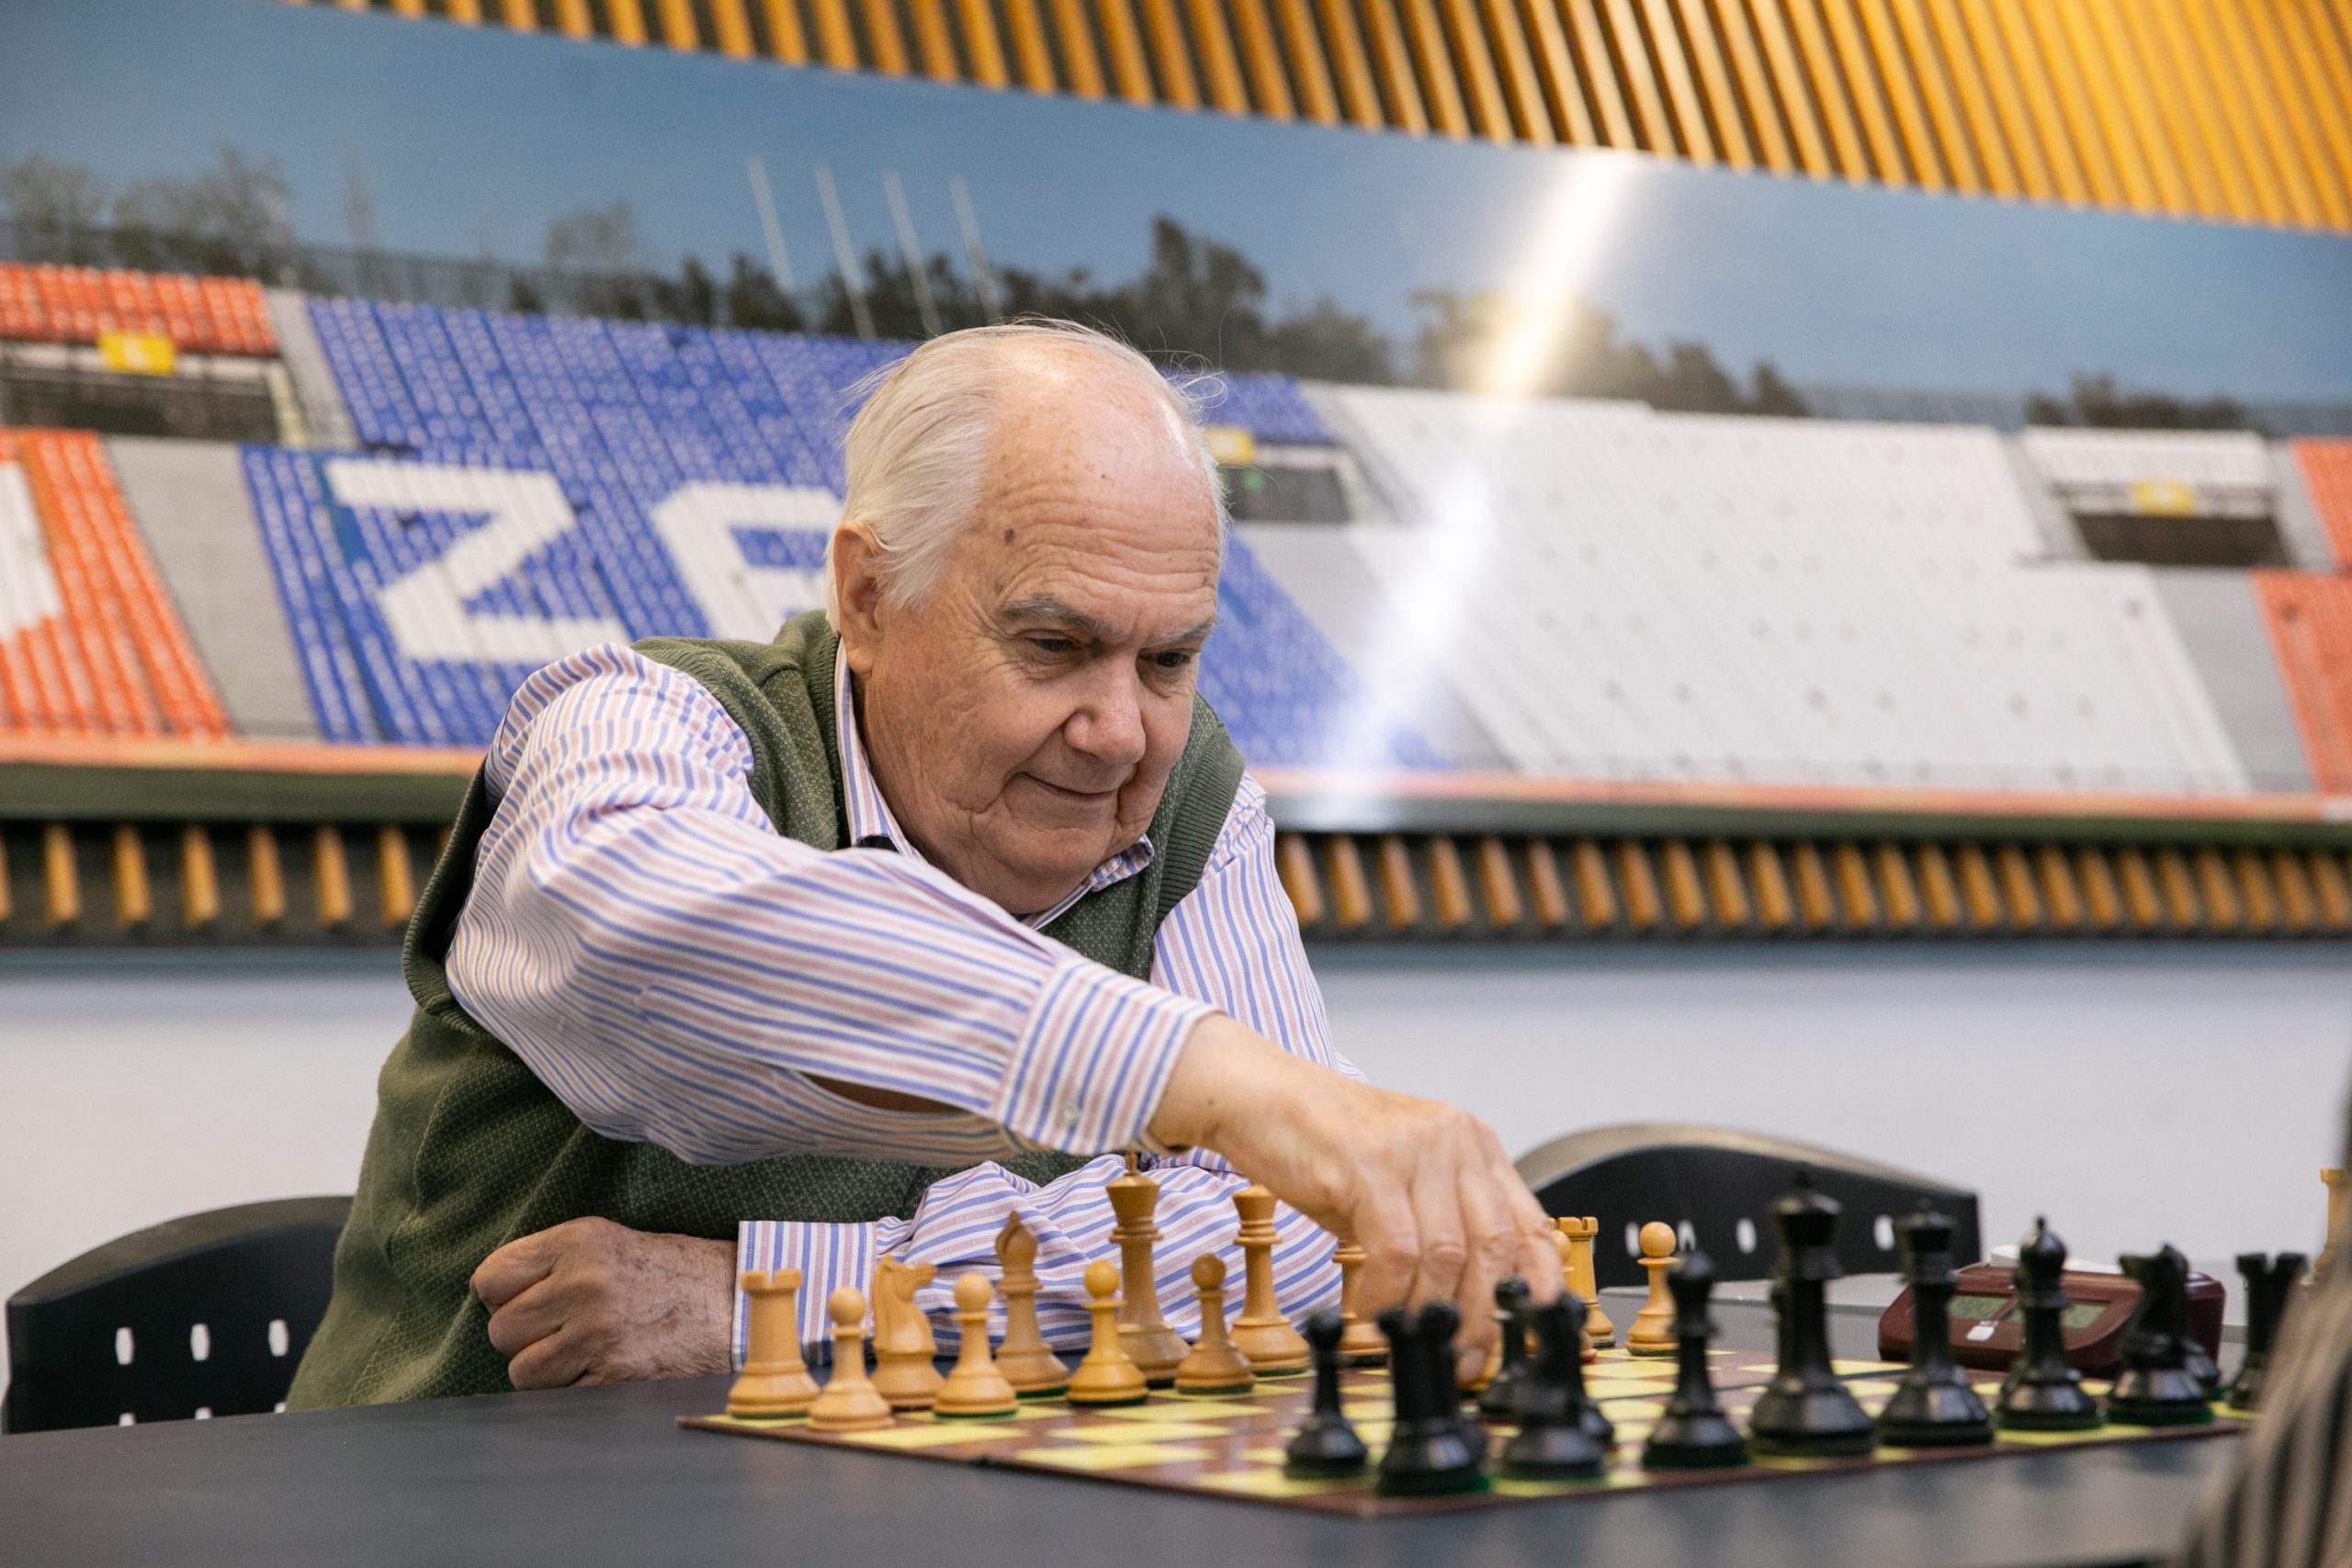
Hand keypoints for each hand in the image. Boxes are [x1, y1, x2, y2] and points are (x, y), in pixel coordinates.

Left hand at [470, 1216, 734, 1389]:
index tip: (532, 1301)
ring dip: (547, 1371)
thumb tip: (490, 1295)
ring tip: (586, 1352)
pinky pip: (557, 1398)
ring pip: (523, 1371)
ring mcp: (598, 1333)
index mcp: (579, 1242)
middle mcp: (584, 1283)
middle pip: (501, 1330)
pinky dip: (574, 1392)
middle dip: (527, 1337)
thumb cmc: (670, 1274)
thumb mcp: (609, 1242)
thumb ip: (551, 1261)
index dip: (505, 1296)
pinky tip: (606, 1370)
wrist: (737, 1305)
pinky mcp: (614, 1377)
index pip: (490, 1279)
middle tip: (566, 1330)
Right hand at [1150, 1016, 1559, 1376]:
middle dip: (1480, 1319)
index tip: (1533, 1338)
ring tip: (1401, 1338)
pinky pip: (1396, 1252)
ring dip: (1425, 1313)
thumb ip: (1437, 1230)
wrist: (1258, 1097)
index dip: (1540, 1289)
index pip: (1530, 1226)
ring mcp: (1415, 1148)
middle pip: (1495, 1247)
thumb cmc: (1324, 1150)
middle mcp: (1455, 1141)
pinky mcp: (1370, 1163)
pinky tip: (1365, 1312)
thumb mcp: (1399, 1186)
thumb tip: (1466, 1312)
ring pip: (1447, 1255)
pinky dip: (1384, 1296)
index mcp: (1473, 1146)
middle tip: (1461, 1360)